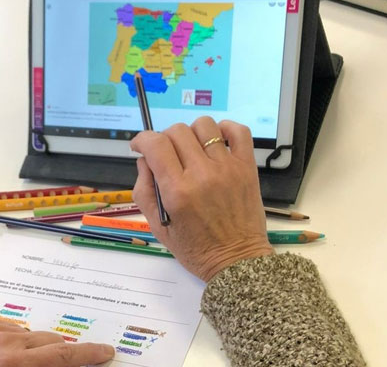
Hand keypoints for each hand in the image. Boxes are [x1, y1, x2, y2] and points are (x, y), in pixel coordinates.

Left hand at [0, 317, 113, 366]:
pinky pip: (13, 328)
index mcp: (16, 364)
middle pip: (54, 342)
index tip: (105, 352)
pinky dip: (15, 340)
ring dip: (35, 349)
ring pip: (34, 335)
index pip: (64, 356)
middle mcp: (8, 343)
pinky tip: (2, 354)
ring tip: (19, 364)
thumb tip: (62, 365)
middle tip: (60, 364)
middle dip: (61, 355)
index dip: (89, 354)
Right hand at [131, 117, 273, 281]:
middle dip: (163, 138)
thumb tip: (145, 160)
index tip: (139, 146)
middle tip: (166, 155)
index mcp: (177, 191)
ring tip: (191, 150)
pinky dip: (225, 129)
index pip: (155, 144)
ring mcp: (227, 168)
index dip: (142, 139)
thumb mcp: (157, 228)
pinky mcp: (247, 168)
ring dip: (192, 133)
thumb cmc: (195, 249)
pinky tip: (216, 143)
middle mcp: (202, 175)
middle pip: (177, 131)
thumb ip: (144, 191)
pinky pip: (239, 131)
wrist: (236, 261)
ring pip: (204, 125)